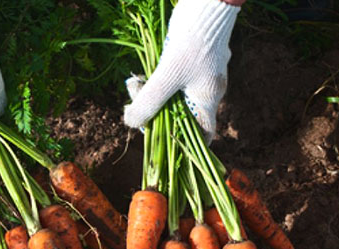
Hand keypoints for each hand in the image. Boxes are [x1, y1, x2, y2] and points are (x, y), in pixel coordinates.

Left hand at [123, 0, 239, 141]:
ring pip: (171, 97)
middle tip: (134, 106)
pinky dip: (154, 81)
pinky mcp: (188, 62)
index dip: (184, 145)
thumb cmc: (192, 42)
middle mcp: (205, 91)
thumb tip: (130, 123)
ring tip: (134, 85)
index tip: (159, 141)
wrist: (205, 5)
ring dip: (150, 96)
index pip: (203, 135)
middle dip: (155, 114)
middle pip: (179, 117)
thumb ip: (149, 102)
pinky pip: (169, 81)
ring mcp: (198, 76)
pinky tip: (140, 76)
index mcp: (208, 100)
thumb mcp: (166, 76)